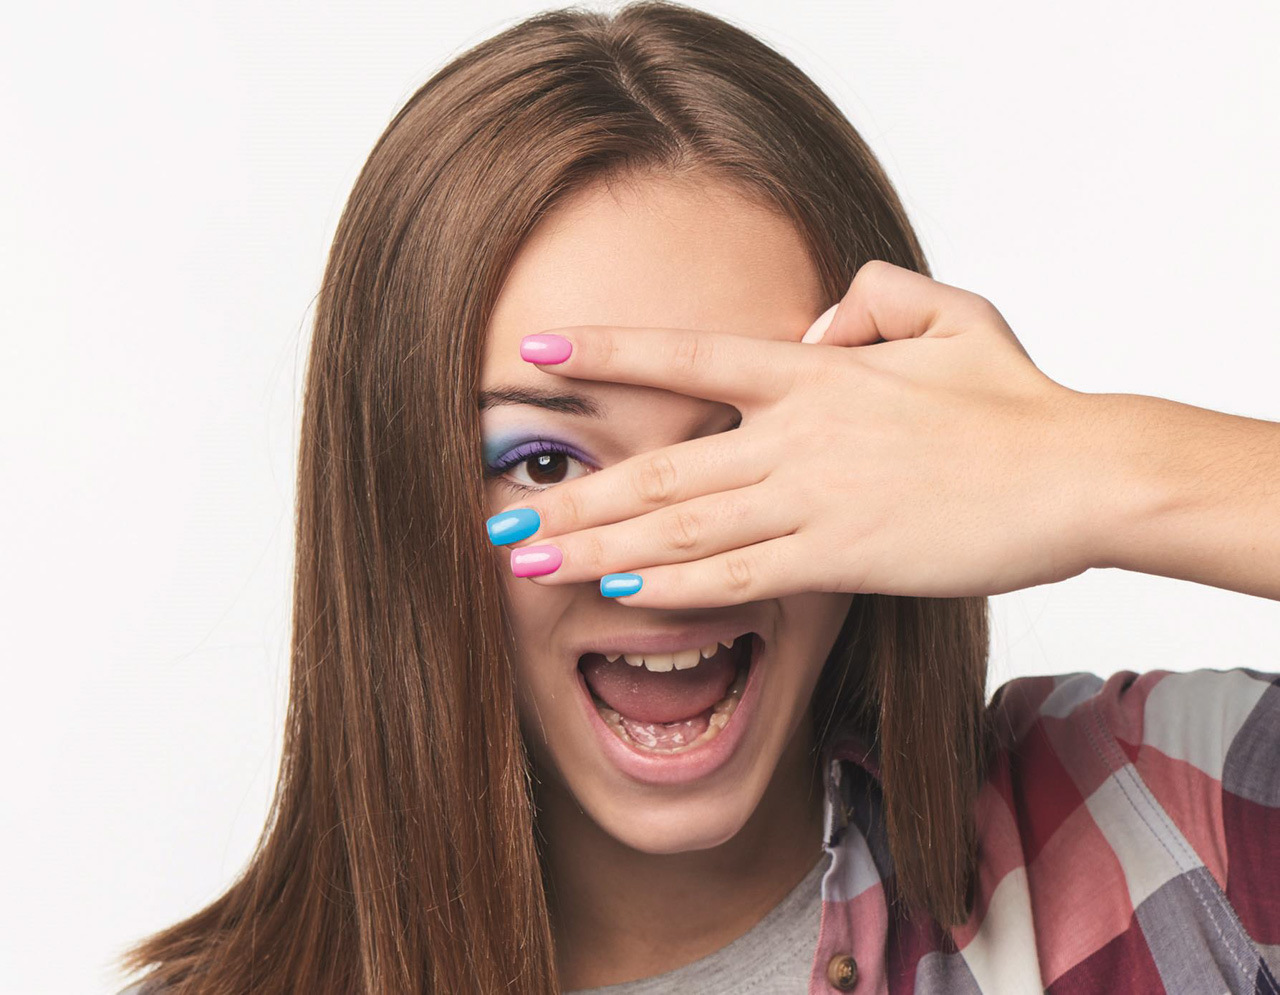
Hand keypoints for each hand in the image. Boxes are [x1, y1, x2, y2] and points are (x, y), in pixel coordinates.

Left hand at [489, 260, 1103, 607]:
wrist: (1080, 472)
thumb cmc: (1017, 398)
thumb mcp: (948, 313)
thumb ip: (869, 299)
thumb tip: (812, 323)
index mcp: (815, 371)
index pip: (689, 355)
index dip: (608, 352)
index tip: (535, 355)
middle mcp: (797, 433)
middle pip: (660, 466)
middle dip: (572, 496)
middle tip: (500, 519)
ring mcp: (816, 498)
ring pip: (684, 527)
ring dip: (600, 548)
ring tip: (530, 565)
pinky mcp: (845, 559)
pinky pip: (743, 577)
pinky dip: (677, 586)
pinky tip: (621, 595)